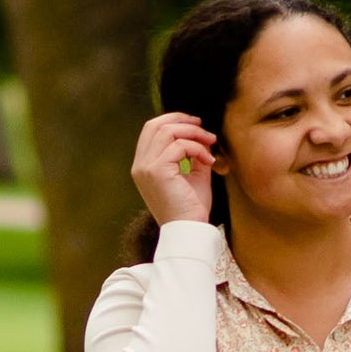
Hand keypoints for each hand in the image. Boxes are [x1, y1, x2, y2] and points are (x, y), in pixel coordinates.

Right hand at [132, 112, 217, 226]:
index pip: (151, 130)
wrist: (189, 230)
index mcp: (144, 166)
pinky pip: (179, 146)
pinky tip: (209, 162)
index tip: (196, 125)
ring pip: (167, 131)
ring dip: (193, 133)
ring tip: (210, 143)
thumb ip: (192, 154)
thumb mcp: (192, 175)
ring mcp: (146, 167)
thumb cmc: (191, 208)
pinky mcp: (156, 171)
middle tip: (204, 129)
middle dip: (182, 121)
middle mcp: (140, 165)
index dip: (173, 121)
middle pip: (155, 125)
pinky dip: (198, 149)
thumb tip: (202, 134)